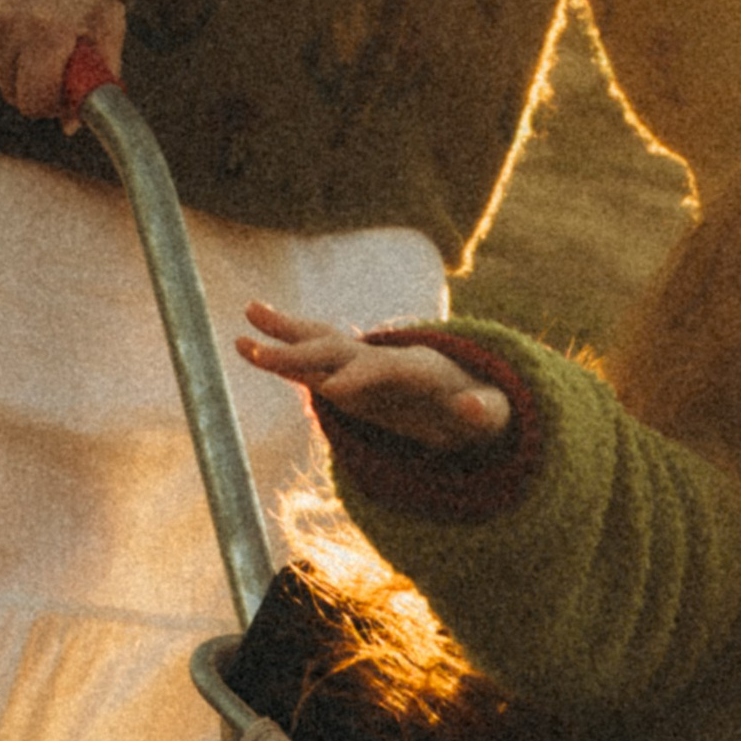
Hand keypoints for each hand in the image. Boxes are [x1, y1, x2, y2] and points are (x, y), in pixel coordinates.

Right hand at [0, 0, 127, 118]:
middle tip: (50, 69)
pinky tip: (18, 25)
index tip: (60, 93)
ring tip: (36, 41)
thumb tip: (70, 124)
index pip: (31, 100)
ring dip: (15, 67)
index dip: (47, 105)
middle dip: (31, 90)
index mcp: (49, 32)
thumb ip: (99, 78)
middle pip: (11, 93)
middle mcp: (13, 22)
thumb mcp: (107, 28)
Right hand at [237, 302, 512, 446]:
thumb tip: (471, 406)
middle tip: (262, 353)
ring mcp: (368, 366)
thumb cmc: (489, 412)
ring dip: (284, 337)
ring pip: (321, 346)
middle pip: (342, 351)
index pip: (386, 369)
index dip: (361, 378)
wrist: (475, 400)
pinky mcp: (354, 379)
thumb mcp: (497, 416)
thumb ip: (484, 411)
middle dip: (303, 352)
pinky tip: (252, 347)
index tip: (332, 392)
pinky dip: (285, 357)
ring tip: (244, 324)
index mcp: (423, 367)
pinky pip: (315, 365)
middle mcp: (389, 358)